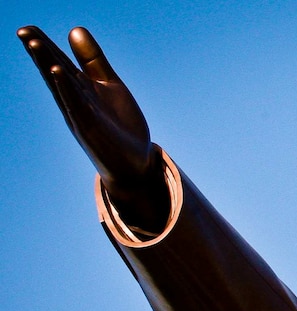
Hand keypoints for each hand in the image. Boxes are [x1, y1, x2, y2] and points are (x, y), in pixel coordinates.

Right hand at [18, 25, 167, 231]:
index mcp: (79, 89)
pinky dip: (66, 88)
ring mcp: (82, 115)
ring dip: (48, 64)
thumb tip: (74, 29)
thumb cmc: (120, 124)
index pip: (58, 63)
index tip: (27, 29)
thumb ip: (92, 60)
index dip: (45, 46)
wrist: (136, 160)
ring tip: (35, 43)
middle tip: (24, 31)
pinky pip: (76, 104)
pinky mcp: (91, 128)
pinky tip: (57, 71)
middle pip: (55, 72)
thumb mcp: (109, 85)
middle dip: (40, 52)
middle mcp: (75, 101)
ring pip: (62, 86)